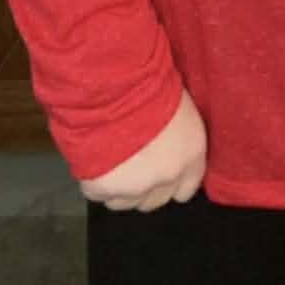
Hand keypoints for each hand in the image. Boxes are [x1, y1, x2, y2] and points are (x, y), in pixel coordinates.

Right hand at [78, 88, 207, 211]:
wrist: (114, 86)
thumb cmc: (149, 82)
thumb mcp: (178, 107)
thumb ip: (175, 137)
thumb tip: (165, 143)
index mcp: (191, 155)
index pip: (186, 188)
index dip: (170, 180)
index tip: (158, 169)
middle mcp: (167, 178)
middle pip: (155, 200)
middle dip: (143, 186)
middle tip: (130, 161)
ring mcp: (135, 188)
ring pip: (125, 203)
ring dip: (118, 186)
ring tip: (109, 159)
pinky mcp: (104, 189)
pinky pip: (97, 193)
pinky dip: (93, 179)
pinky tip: (93, 156)